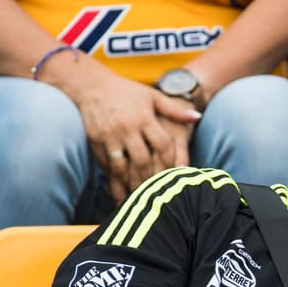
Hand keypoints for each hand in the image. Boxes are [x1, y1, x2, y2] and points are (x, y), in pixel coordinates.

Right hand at [71, 69, 200, 200]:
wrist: (90, 85)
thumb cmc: (126, 91)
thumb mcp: (152, 96)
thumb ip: (174, 109)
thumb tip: (197, 116)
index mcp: (143, 118)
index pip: (162, 145)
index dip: (170, 162)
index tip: (176, 174)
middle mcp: (126, 129)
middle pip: (142, 161)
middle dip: (151, 180)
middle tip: (160, 196)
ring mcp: (109, 137)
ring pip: (122, 168)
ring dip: (131, 185)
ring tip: (141, 201)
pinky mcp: (95, 143)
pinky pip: (105, 166)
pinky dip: (113, 182)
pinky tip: (120, 194)